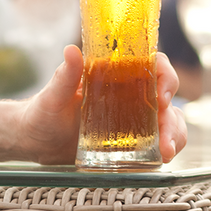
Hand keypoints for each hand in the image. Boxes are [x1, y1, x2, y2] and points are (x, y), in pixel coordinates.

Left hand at [19, 47, 187, 165]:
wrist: (35, 141)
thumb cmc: (42, 112)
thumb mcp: (52, 96)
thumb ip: (64, 76)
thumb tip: (71, 50)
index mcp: (115, 75)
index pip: (152, 66)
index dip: (165, 76)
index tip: (162, 96)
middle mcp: (129, 94)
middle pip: (166, 98)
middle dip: (172, 118)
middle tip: (166, 139)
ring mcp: (133, 118)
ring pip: (169, 121)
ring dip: (175, 135)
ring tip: (166, 153)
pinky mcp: (131, 141)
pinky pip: (158, 142)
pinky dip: (166, 149)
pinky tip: (159, 160)